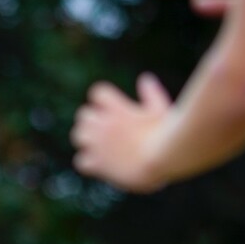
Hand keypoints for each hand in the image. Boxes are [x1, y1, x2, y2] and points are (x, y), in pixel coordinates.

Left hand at [72, 73, 175, 192]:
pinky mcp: (98, 163)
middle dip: (92, 120)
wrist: (162, 159)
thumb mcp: (161, 108)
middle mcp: (103, 124)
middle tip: (106, 128)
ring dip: (86, 138)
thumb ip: (151, 93)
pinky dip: (87, 162)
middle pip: (83, 114)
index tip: (112, 108)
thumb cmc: (166, 134)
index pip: (97, 93)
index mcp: (117, 108)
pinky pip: (80, 161)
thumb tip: (145, 79)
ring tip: (100, 145)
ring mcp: (98, 144)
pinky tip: (101, 164)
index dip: (103, 100)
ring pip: (78, 135)